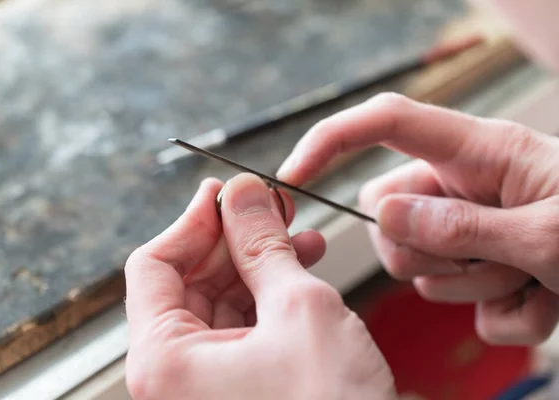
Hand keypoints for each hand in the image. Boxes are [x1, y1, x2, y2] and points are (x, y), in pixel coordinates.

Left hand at [124, 173, 395, 399]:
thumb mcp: (299, 310)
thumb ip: (262, 245)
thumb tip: (243, 194)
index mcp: (163, 362)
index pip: (152, 265)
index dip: (193, 221)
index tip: (229, 193)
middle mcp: (174, 377)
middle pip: (187, 281)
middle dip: (233, 238)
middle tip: (270, 207)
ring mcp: (206, 386)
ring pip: (219, 301)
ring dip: (257, 262)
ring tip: (298, 234)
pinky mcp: (238, 389)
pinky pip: (241, 327)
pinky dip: (268, 294)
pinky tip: (301, 268)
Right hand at [277, 92, 558, 345]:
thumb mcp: (550, 233)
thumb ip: (463, 225)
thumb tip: (385, 215)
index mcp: (478, 153)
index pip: (384, 122)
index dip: (331, 140)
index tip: (293, 176)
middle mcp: (466, 186)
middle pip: (390, 218)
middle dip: (427, 254)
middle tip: (490, 261)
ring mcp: (473, 228)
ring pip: (424, 268)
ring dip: (475, 288)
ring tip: (534, 280)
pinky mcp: (485, 263)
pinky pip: (463, 301)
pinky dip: (503, 315)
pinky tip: (543, 301)